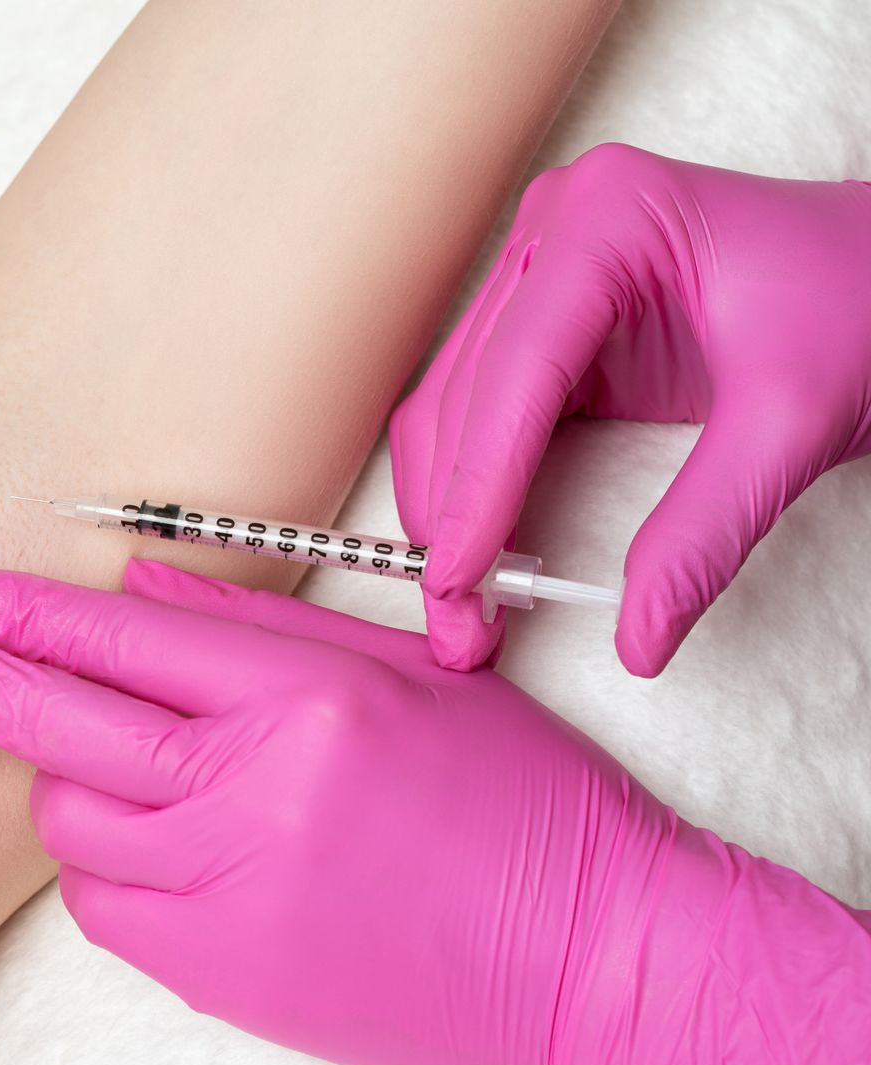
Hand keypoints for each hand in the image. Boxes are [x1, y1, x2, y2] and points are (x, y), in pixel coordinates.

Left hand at [0, 561, 870, 1064]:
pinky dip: (114, 872)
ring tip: (148, 784)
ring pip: (73, 826)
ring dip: (74, 790)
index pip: (115, 639)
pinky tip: (174, 855)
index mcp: (306, 698)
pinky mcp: (224, 978)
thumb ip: (262, 633)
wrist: (596, 963)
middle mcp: (254, 790)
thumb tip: (136, 592)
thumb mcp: (410, 681)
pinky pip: (109, 910)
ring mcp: (232, 891)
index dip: (8, 612)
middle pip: (55, 725)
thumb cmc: (522, 809)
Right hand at [389, 144, 870, 674]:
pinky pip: (482, 409)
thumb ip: (706, 530)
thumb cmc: (862, 309)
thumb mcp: (791, 426)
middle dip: (450, 512)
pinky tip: (478, 550)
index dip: (478, 484)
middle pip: (465, 391)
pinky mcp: (547, 319)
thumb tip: (638, 637)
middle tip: (455, 619)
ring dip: (445, 507)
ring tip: (459, 605)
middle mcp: (556, 230)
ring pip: (454, 405)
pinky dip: (472, 485)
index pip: (517, 369)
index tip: (456, 578)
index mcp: (609, 218)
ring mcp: (543, 269)